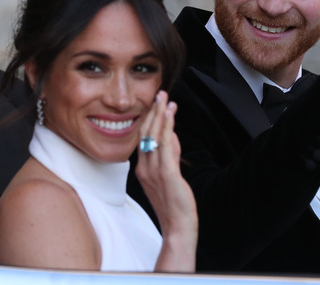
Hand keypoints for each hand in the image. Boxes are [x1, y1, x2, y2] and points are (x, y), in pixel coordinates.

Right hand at [135, 90, 197, 271]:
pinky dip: (167, 128)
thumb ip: (170, 155)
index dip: (150, 119)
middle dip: (154, 112)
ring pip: (155, 137)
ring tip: (165, 99)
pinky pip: (165, 146)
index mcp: (142, 168)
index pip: (143, 138)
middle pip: (146, 134)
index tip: (156, 103)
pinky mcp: (167, 174)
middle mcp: (144, 168)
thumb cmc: (174, 203)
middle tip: (160, 93)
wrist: (177, 226)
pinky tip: (170, 116)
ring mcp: (154, 171)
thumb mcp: (169, 175)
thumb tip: (173, 135)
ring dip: (160, 115)